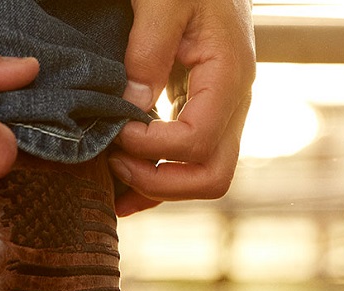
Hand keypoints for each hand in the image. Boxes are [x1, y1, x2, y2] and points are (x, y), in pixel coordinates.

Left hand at [110, 0, 254, 216]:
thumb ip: (148, 49)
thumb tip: (133, 105)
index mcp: (228, 75)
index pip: (197, 142)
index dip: (152, 147)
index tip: (117, 130)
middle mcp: (234, 103)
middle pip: (212, 177)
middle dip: (160, 183)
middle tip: (115, 165)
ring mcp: (222, 113)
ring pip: (203, 178)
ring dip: (156, 188)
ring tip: (110, 176)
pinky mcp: (204, 114)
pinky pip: (189, 163)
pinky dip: (156, 180)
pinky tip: (121, 185)